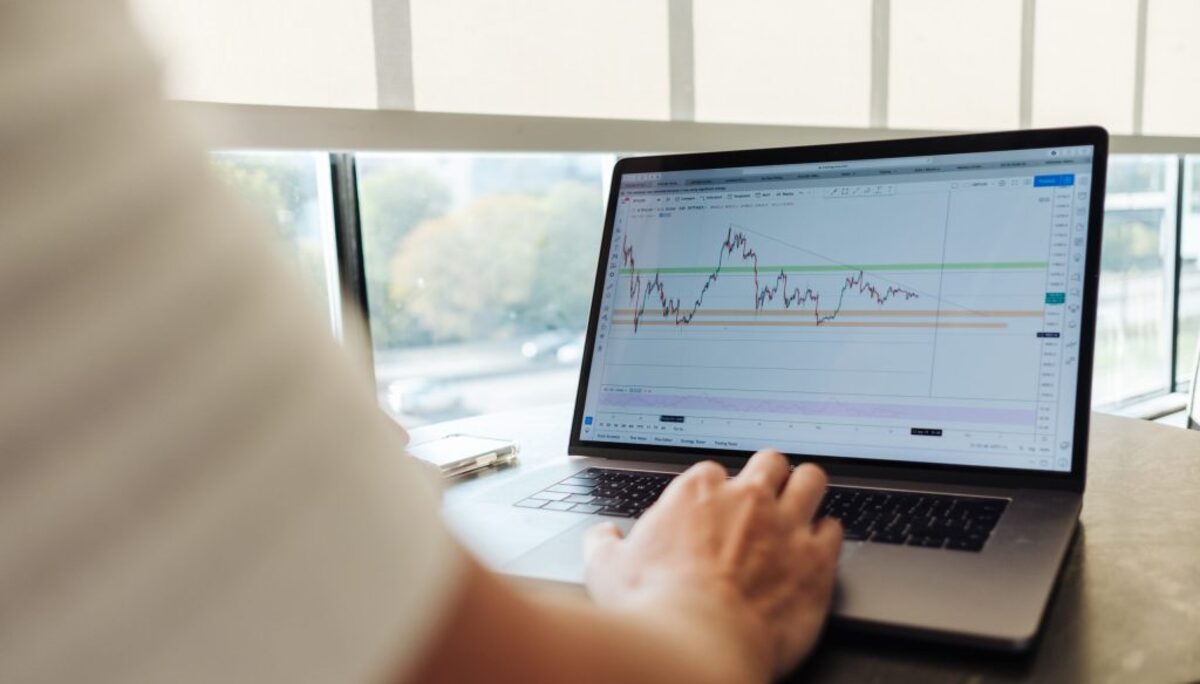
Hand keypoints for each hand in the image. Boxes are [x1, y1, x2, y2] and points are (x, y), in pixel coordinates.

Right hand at [584, 451, 841, 678]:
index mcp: (696, 493)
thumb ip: (604, 544)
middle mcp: (746, 498)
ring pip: (811, 480)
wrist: (696, 646)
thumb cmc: (652, 609)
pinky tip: (819, 548)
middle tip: (764, 496)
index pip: (713, 471)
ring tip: (802, 503)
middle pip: (769, 461)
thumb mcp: (606, 570)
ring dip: (806, 490)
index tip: (713, 508)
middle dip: (768, 475)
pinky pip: (835, 529)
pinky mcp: (817, 559)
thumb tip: (602, 536)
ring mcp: (786, 525)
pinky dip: (827, 536)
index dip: (715, 490)